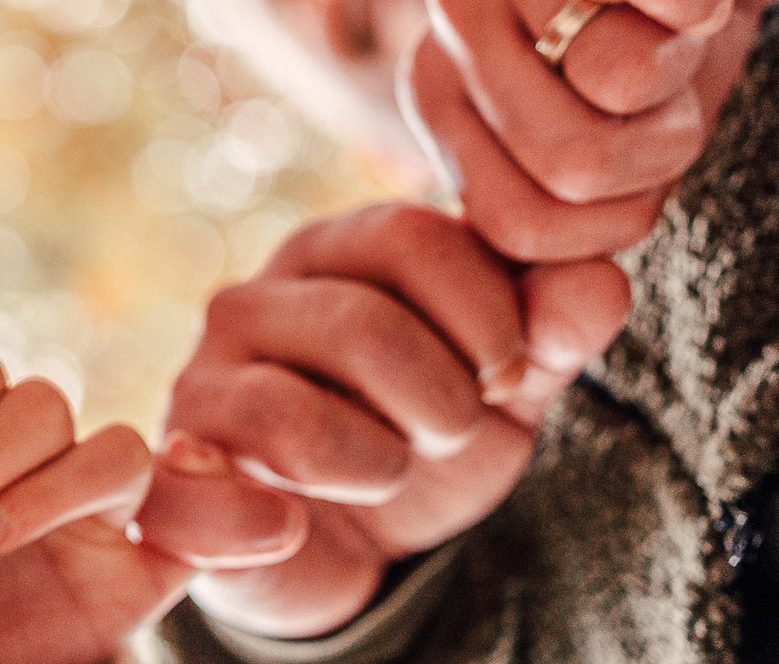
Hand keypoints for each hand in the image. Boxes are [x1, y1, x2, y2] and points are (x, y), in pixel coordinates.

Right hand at [159, 205, 631, 638]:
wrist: (347, 542)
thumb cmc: (422, 433)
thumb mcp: (503, 382)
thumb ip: (551, 328)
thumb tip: (601, 279)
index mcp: (332, 251)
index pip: (416, 235)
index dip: (491, 315)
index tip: (510, 373)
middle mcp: (252, 299)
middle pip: (362, 324)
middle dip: (443, 401)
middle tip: (450, 432)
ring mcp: (203, 380)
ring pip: (293, 414)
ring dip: (378, 463)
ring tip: (386, 470)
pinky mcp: (177, 466)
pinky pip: (209, 487)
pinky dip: (276, 517)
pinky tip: (299, 521)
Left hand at [409, 0, 778, 261]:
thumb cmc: (654, 55)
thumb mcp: (618, 162)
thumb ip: (579, 249)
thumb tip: (565, 329)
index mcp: (441, 111)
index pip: (515, 231)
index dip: (611, 220)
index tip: (637, 162)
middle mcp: (439, 40)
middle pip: (562, 184)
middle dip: (650, 168)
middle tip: (664, 101)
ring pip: (610, 105)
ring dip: (680, 97)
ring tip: (671, 46)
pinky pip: (654, 2)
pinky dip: (700, 6)